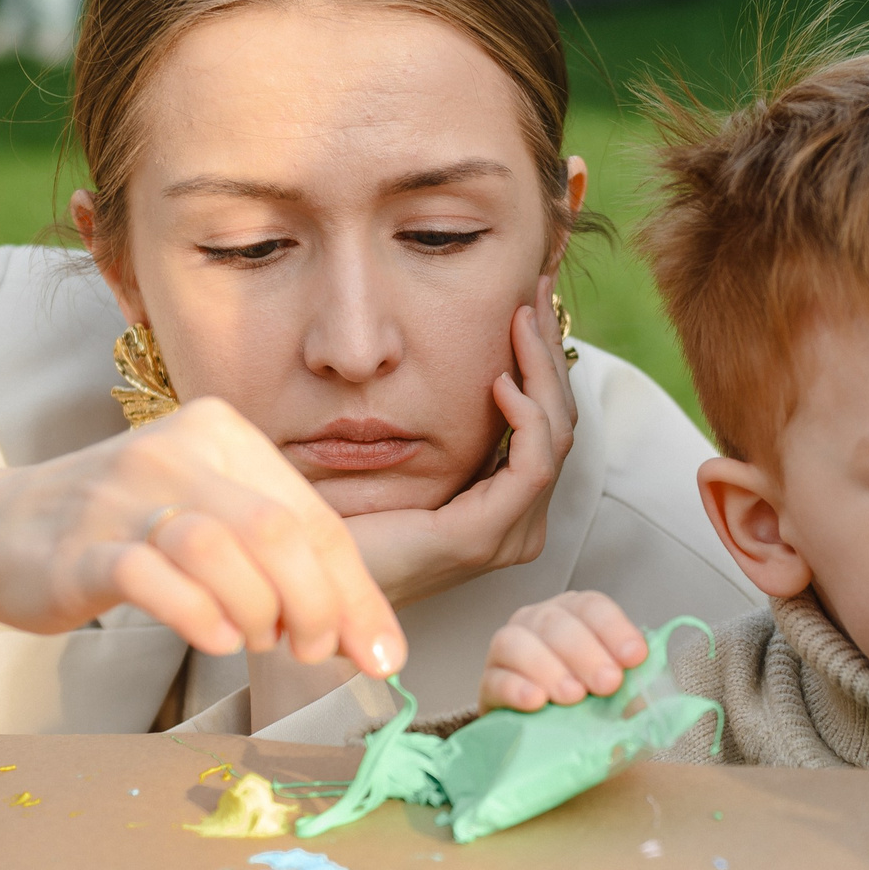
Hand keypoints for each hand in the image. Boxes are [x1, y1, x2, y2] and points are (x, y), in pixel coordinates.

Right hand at [0, 397, 401, 667]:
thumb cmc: (123, 532)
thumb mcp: (211, 521)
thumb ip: (285, 565)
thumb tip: (370, 638)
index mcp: (220, 432)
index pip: (312, 517)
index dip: (355, 593)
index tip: (382, 652)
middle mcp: (174, 449)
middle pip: (277, 532)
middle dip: (315, 606)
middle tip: (313, 651)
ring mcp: (122, 496)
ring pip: (221, 549)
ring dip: (257, 611)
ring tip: (253, 639)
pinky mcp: (79, 547)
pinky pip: (152, 578)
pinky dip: (198, 615)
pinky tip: (214, 639)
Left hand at [344, 274, 579, 610]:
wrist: (307, 579)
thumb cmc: (342, 521)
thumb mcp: (401, 457)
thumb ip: (436, 423)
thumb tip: (451, 354)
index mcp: (503, 507)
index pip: (547, 421)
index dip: (543, 358)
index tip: (531, 298)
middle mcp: (517, 523)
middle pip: (561, 421)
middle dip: (550, 350)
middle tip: (538, 290)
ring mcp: (506, 534)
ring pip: (556, 436)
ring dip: (543, 371)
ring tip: (523, 318)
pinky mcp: (483, 537)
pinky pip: (531, 466)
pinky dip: (527, 418)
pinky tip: (501, 381)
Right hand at [478, 590, 646, 712]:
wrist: (557, 752)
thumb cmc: (591, 715)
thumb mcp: (622, 701)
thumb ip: (637, 691)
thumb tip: (653, 688)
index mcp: (575, 617)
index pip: (592, 607)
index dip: (615, 629)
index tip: (635, 657)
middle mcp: (538, 624)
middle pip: (556, 622)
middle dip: (586, 652)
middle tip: (607, 683)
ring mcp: (508, 652)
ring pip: (517, 642)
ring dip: (549, 667)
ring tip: (572, 696)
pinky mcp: (488, 686)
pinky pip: (494, 679)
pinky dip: (515, 688)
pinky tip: (535, 702)